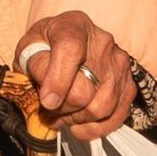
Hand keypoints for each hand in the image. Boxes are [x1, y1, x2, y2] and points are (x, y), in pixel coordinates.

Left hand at [15, 12, 135, 139]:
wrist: (68, 41)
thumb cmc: (45, 46)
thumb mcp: (29, 48)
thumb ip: (34, 66)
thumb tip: (49, 97)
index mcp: (73, 26)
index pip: (70, 50)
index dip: (57, 80)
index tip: (46, 101)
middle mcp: (102, 43)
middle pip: (85, 89)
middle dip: (61, 108)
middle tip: (49, 110)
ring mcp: (119, 65)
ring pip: (100, 108)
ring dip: (76, 119)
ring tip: (62, 115)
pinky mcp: (128, 85)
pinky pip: (114, 118)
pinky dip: (93, 129)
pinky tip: (78, 124)